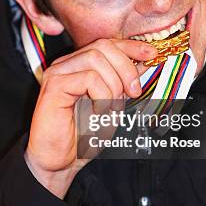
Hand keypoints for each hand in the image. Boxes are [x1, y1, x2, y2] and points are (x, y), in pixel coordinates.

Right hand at [24, 38, 156, 197]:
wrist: (61, 162)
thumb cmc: (83, 135)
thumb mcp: (113, 105)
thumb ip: (125, 83)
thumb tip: (144, 63)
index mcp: (79, 65)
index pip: (107, 44)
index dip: (131, 46)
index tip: (152, 54)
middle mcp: (66, 64)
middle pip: (103, 47)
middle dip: (126, 68)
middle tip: (135, 92)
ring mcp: (57, 73)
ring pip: (96, 59)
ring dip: (113, 85)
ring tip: (111, 108)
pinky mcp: (53, 86)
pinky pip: (88, 78)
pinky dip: (102, 95)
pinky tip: (98, 112)